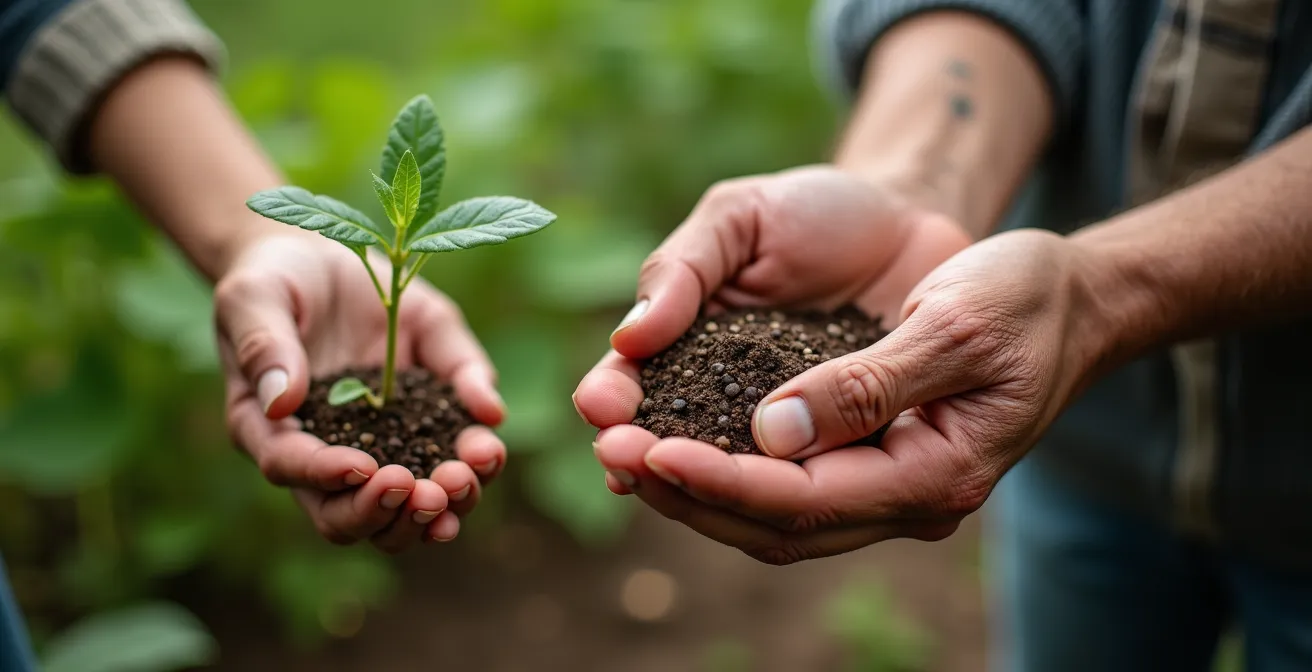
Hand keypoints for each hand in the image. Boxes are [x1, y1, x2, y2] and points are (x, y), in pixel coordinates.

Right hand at [215, 234, 506, 552]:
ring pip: (408, 508)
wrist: (317, 257)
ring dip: (444, 503)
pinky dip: (475, 449)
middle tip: (430, 492)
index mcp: (270, 428)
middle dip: (394, 514)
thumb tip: (282, 402)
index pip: (292, 470)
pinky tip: (488, 426)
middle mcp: (325, 451)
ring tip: (470, 473)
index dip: (327, 477)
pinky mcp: (425, 418)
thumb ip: (264, 345)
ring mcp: (380, 442)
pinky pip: (453, 449)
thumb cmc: (273, 278)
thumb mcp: (254, 296)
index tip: (364, 467)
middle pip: (351, 517)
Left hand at [584, 229, 1106, 562]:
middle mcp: (909, 493)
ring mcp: (889, 480)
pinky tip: (673, 437)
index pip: (806, 499)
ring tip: (619, 450)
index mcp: (938, 472)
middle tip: (608, 452)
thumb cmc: (1023, 296)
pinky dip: (724, 464)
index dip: (721, 480)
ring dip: (694, 486)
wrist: (1069, 291)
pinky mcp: (869, 453)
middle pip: (775, 521)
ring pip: (772, 511)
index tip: (647, 450)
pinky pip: (786, 479)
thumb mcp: (955, 325)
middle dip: (687, 492)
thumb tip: (771, 434)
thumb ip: (867, 384)